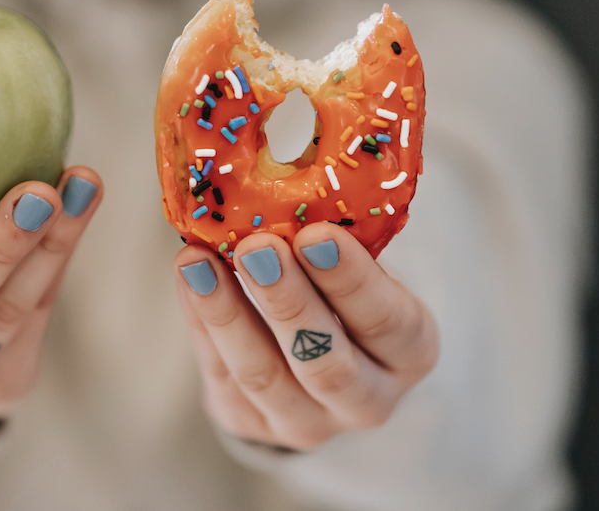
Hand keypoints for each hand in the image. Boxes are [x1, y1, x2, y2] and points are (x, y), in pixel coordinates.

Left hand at [174, 223, 438, 449]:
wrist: (312, 356)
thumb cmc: (340, 289)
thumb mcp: (358, 264)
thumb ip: (335, 237)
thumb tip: (287, 174)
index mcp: (409, 351)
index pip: (389, 322)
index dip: (353, 281)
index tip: (317, 234)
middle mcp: (367, 400)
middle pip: (326, 362)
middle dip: (288, 301)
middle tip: (257, 246)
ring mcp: (306, 422)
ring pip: (263, 375)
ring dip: (227, 313)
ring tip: (198, 260)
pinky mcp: (249, 424)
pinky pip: (220, 372)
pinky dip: (201, 320)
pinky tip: (189, 275)